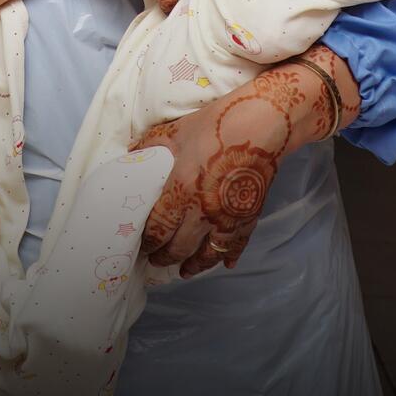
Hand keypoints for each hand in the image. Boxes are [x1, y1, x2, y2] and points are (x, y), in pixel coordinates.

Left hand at [131, 72, 300, 278]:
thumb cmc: (216, 124)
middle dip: (165, 257)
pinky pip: (237, 244)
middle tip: (156, 262)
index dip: (148, 241)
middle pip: (179, 247)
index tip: (142, 245)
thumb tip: (133, 155)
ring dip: (194, 266)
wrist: (262, 124)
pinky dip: (229, 256)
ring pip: (208, 254)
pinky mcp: (249, 216)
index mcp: (181, 190)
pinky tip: (226, 264)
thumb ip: (152, 146)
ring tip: (184, 272)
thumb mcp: (176, 131)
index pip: (158, 228)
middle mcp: (202, 212)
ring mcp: (228, 217)